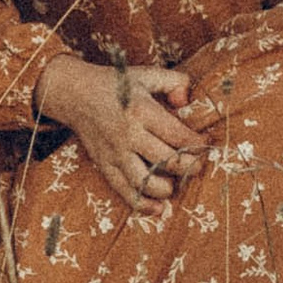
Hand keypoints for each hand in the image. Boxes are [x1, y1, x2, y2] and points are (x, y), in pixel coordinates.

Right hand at [38, 53, 207, 213]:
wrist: (74, 94)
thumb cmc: (116, 85)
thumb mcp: (146, 74)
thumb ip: (174, 82)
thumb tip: (187, 101)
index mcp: (142, 111)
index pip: (178, 136)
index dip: (198, 145)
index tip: (207, 145)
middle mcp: (129, 135)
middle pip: (167, 162)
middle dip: (190, 168)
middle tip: (198, 166)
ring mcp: (115, 153)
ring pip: (146, 182)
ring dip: (167, 189)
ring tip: (176, 183)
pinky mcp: (105, 165)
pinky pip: (124, 191)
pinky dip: (143, 204)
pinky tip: (159, 208)